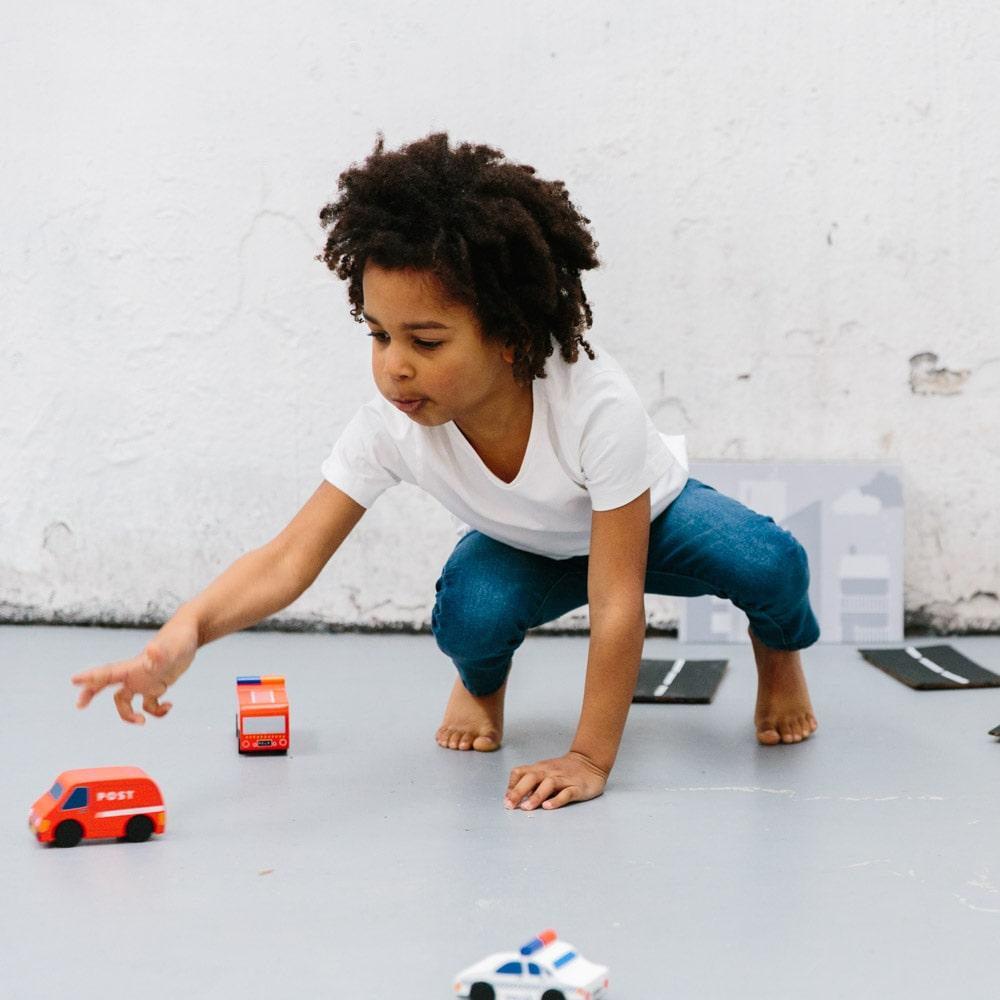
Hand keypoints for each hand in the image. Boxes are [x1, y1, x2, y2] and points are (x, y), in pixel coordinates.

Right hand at [71, 616, 198, 723]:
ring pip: (125, 701)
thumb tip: (151, 649)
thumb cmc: (179, 639)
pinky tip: (169, 706)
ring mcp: (144, 680)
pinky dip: (156, 711)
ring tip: (142, 721)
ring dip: (129, 715)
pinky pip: (149, 704)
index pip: (108, 673)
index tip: (74, 680)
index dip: (90, 677)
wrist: (190, 634)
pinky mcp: (156, 685)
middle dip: (91, 693)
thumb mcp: (172, 650)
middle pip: (106, 685)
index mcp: (133, 666)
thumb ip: (160, 653)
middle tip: (79, 705)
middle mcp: (134, 674)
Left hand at [504, 751, 608, 811]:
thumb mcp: (544, 772)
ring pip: (548, 785)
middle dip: (518, 792)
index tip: (506, 799)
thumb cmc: (563, 771)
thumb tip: (514, 798)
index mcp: (539, 768)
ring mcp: (563, 779)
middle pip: (531, 778)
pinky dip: (556, 800)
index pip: (520, 772)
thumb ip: (531, 783)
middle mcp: (549, 772)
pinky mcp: (577, 787)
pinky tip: (548, 807)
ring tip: (527, 808)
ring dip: (536, 796)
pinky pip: (566, 793)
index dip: (511, 785)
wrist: (590, 761)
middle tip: (510, 806)